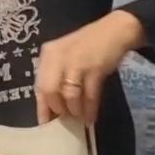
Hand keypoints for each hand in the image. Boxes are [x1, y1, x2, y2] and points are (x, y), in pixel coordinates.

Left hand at [34, 10, 145, 125]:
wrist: (115, 30)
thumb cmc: (89, 46)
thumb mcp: (66, 56)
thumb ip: (57, 77)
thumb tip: (53, 108)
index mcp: (48, 55)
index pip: (39, 85)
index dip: (42, 107)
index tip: (45, 124)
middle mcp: (58, 57)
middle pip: (50, 91)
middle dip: (58, 110)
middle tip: (66, 120)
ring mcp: (76, 61)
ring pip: (69, 95)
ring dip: (75, 111)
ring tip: (80, 119)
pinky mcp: (94, 68)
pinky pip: (89, 95)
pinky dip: (90, 108)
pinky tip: (91, 117)